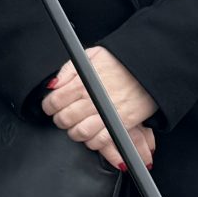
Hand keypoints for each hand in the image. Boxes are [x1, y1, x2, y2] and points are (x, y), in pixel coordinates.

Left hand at [42, 45, 158, 169]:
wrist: (148, 68)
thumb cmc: (120, 61)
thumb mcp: (91, 55)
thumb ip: (69, 69)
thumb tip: (52, 85)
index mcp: (83, 82)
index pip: (55, 101)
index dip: (48, 106)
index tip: (50, 107)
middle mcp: (93, 99)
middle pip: (64, 119)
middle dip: (59, 120)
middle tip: (62, 118)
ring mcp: (107, 113)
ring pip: (80, 132)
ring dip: (73, 133)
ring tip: (75, 128)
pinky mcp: (121, 124)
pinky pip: (100, 140)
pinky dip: (92, 142)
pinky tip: (91, 136)